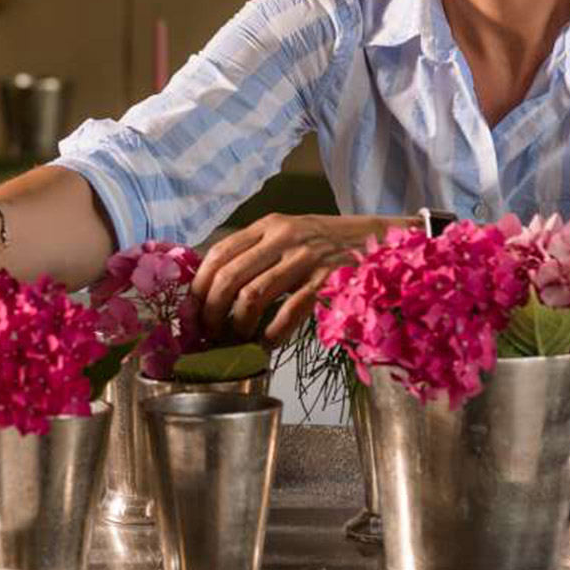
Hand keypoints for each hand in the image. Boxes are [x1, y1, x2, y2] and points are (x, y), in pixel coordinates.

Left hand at [190, 213, 389, 345]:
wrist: (377, 238)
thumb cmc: (326, 242)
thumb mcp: (288, 233)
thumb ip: (256, 252)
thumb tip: (213, 289)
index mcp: (268, 225)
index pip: (218, 253)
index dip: (199, 286)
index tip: (192, 312)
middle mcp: (283, 237)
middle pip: (229, 277)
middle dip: (212, 312)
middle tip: (208, 334)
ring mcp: (305, 258)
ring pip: (253, 296)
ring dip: (238, 327)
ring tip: (235, 342)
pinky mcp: (326, 280)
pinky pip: (290, 312)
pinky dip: (273, 334)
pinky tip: (267, 345)